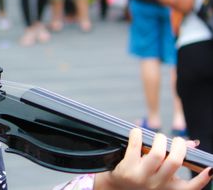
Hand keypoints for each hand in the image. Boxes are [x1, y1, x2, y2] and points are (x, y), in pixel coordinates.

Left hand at [95, 129, 211, 189]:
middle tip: (176, 141)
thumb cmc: (139, 179)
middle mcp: (156, 185)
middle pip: (174, 162)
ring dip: (159, 139)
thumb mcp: (158, 175)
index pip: (190, 188)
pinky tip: (137, 132)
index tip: (209, 168)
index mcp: (168, 188)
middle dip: (178, 145)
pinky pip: (135, 146)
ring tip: (158, 137)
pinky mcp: (126, 170)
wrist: (114, 188)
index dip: (202, 179)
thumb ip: (173, 161)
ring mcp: (141, 178)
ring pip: (156, 153)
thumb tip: (192, 144)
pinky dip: (137, 135)